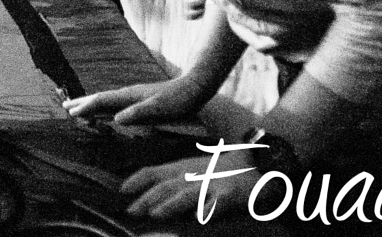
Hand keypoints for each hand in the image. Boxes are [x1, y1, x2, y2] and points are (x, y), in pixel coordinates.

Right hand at [65, 74, 211, 126]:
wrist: (195, 88)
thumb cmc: (180, 100)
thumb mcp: (160, 109)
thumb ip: (138, 113)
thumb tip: (115, 118)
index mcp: (130, 96)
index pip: (102, 100)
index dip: (86, 106)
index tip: (70, 112)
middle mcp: (129, 94)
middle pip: (101, 97)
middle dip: (82, 102)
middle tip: (64, 106)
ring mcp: (135, 96)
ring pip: (108, 99)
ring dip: (91, 104)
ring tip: (79, 107)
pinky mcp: (141, 100)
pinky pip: (116, 103)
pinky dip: (105, 106)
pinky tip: (107, 111)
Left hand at [118, 151, 261, 221]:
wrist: (259, 163)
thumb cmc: (222, 172)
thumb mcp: (193, 171)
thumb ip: (172, 181)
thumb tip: (149, 201)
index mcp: (182, 168)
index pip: (154, 172)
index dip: (137, 180)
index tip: (122, 190)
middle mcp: (193, 175)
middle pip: (166, 186)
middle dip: (147, 199)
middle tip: (131, 211)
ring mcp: (212, 184)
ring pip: (188, 195)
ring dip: (171, 205)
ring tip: (156, 214)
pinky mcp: (231, 195)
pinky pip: (218, 204)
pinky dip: (209, 211)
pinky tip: (201, 218)